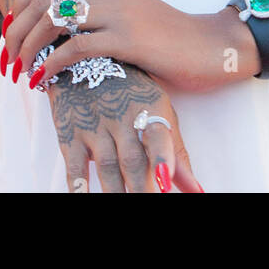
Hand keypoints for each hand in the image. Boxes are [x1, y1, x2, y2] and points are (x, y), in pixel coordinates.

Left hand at [3, 0, 258, 95]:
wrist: (207, 46)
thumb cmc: (166, 37)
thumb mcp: (127, 14)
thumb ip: (97, 13)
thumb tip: (56, 28)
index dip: (22, 2)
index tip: (10, 28)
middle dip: (17, 27)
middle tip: (9, 55)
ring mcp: (118, 10)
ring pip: (55, 17)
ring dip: (29, 46)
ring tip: (22, 70)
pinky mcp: (127, 37)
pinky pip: (77, 46)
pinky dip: (52, 64)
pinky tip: (44, 80)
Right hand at [46, 62, 201, 192]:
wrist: (85, 60)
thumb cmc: (133, 93)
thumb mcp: (159, 112)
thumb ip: (177, 154)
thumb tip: (198, 191)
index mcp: (149, 108)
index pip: (157, 134)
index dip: (162, 157)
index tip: (165, 181)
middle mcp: (122, 115)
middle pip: (132, 160)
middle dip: (141, 190)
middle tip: (148, 202)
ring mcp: (94, 125)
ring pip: (106, 167)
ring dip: (115, 193)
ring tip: (121, 208)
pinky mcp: (70, 135)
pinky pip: (74, 166)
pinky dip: (79, 187)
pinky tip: (84, 197)